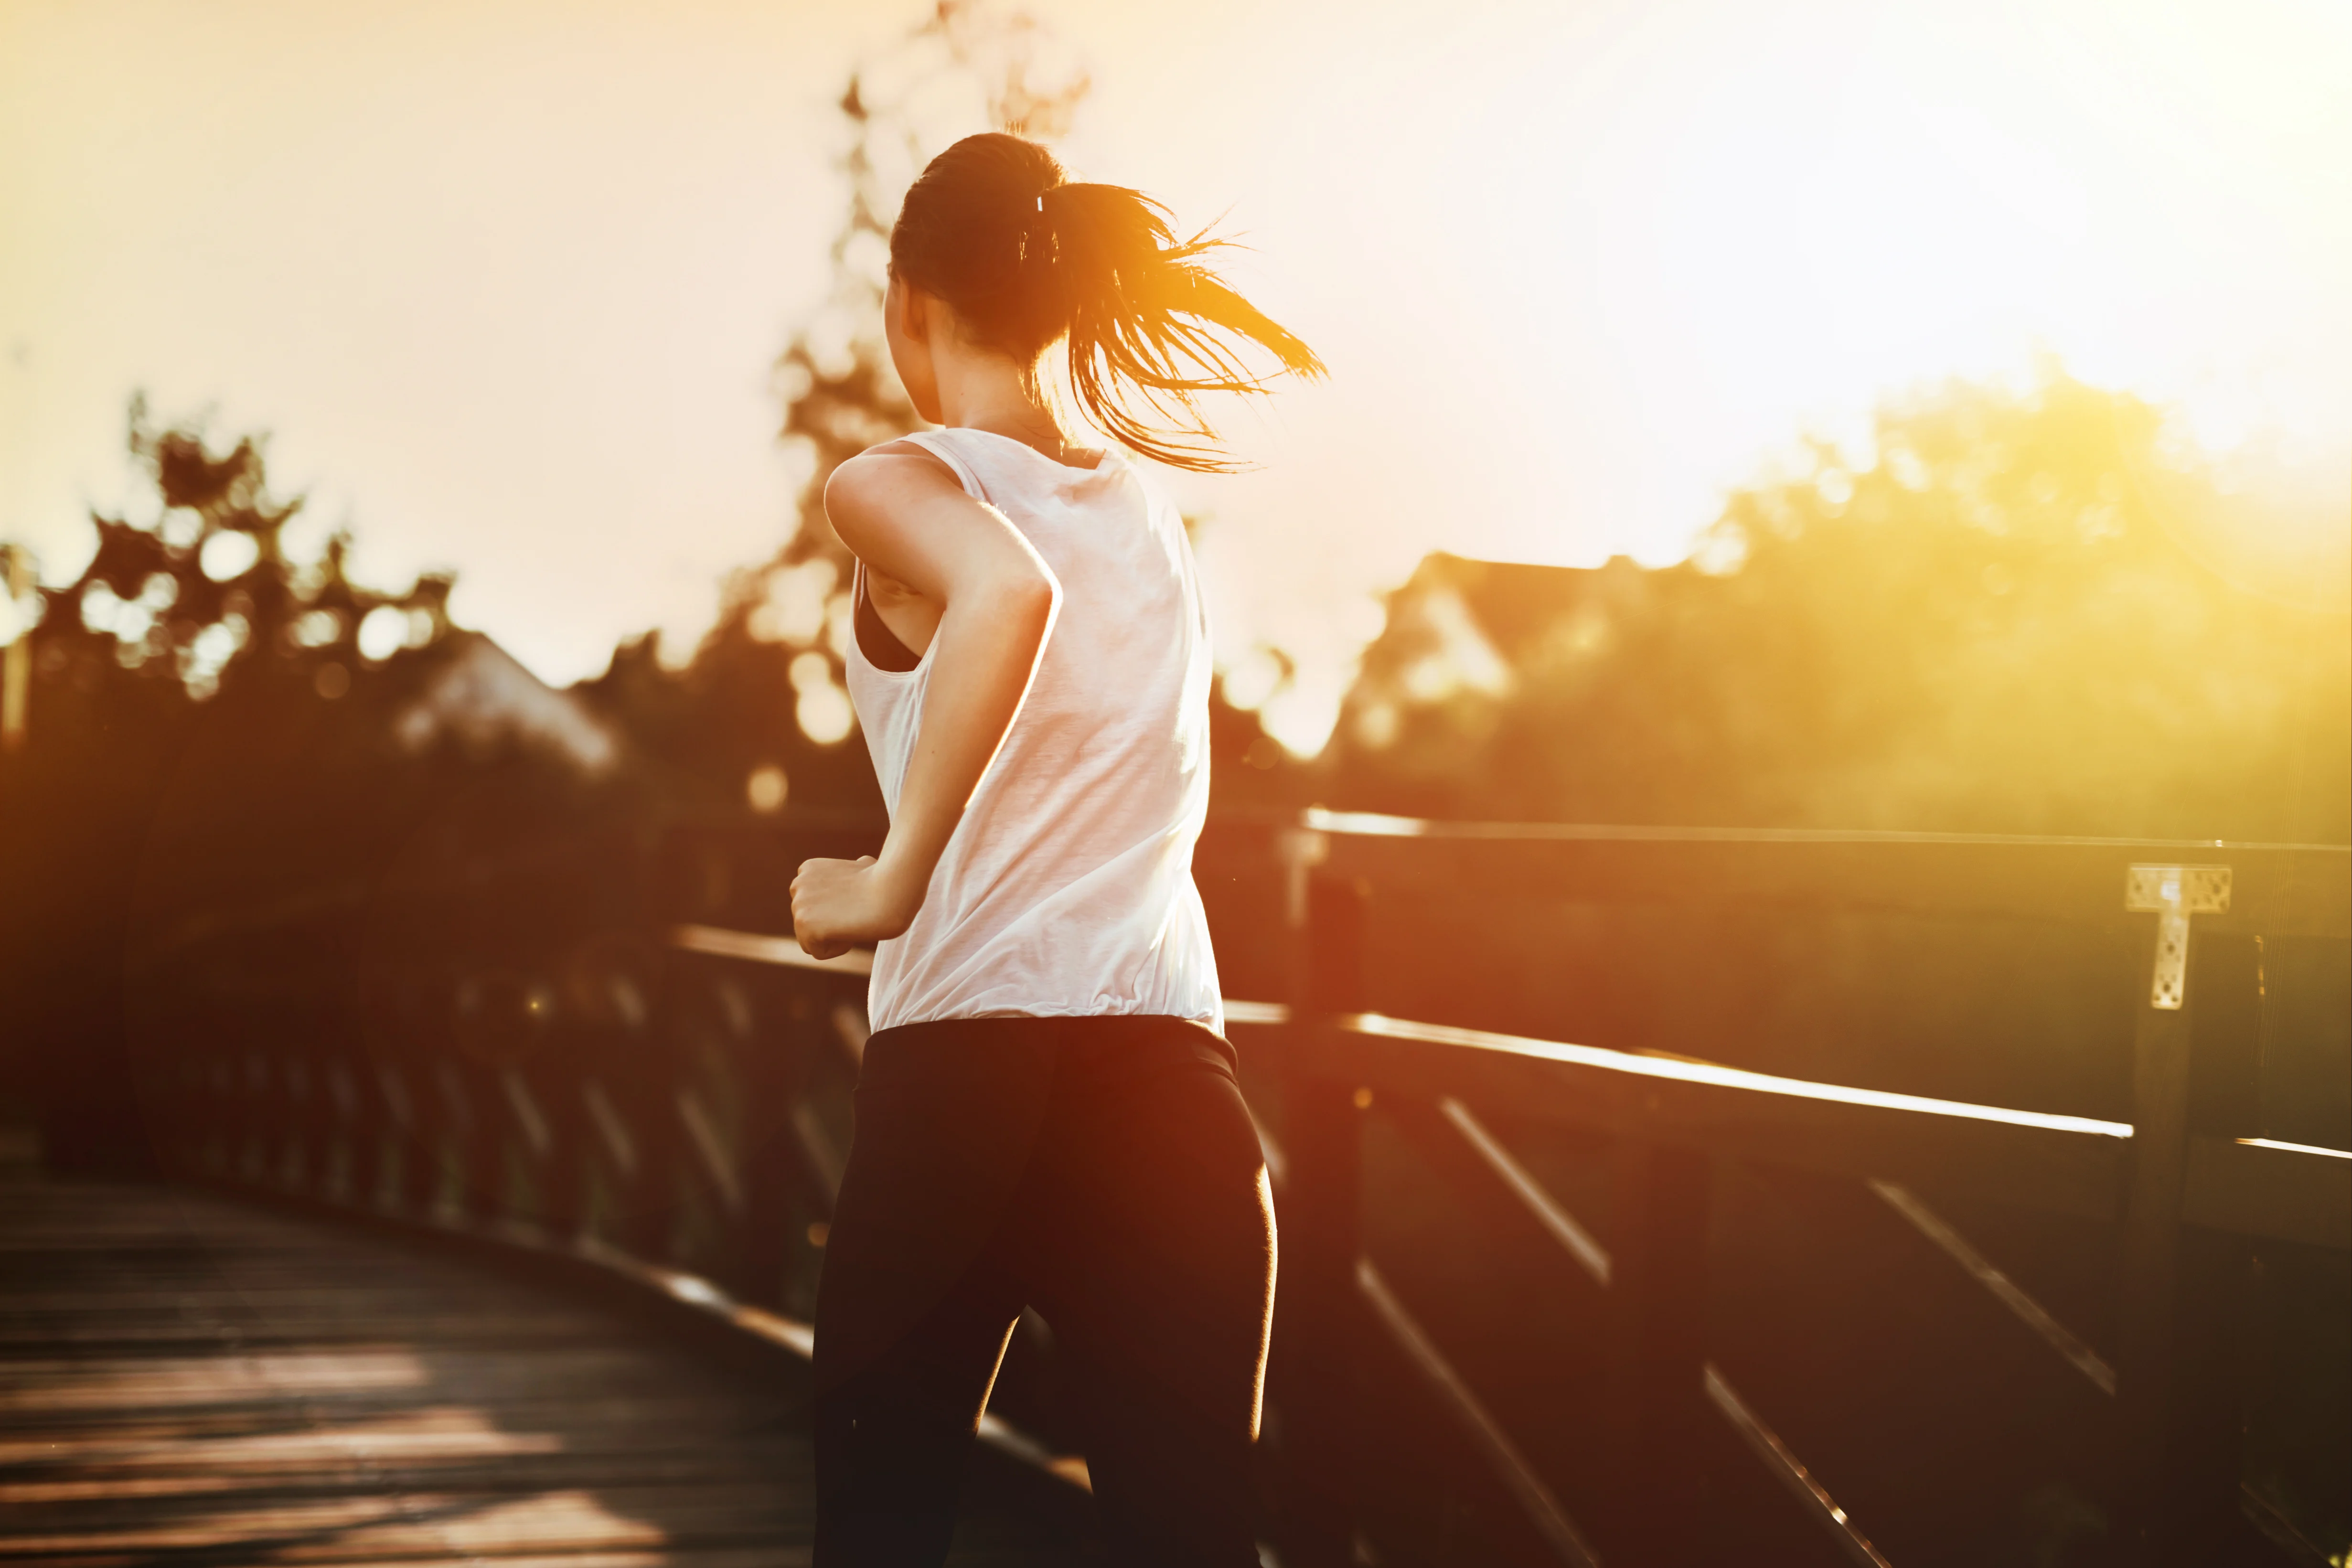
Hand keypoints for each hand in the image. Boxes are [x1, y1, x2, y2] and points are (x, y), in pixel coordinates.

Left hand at [790, 855, 917, 960]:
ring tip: (855, 918)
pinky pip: (819, 952)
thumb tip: (860, 864)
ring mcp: (798, 905)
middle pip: (809, 926)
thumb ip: (853, 871)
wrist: (891, 890)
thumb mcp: (864, 867)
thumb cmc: (885, 879)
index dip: (836, 909)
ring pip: (813, 941)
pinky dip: (839, 947)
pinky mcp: (803, 924)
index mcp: (807, 869)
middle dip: (833, 924)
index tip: (855, 901)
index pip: (812, 907)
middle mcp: (797, 884)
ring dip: (836, 936)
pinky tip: (853, 928)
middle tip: (856, 911)